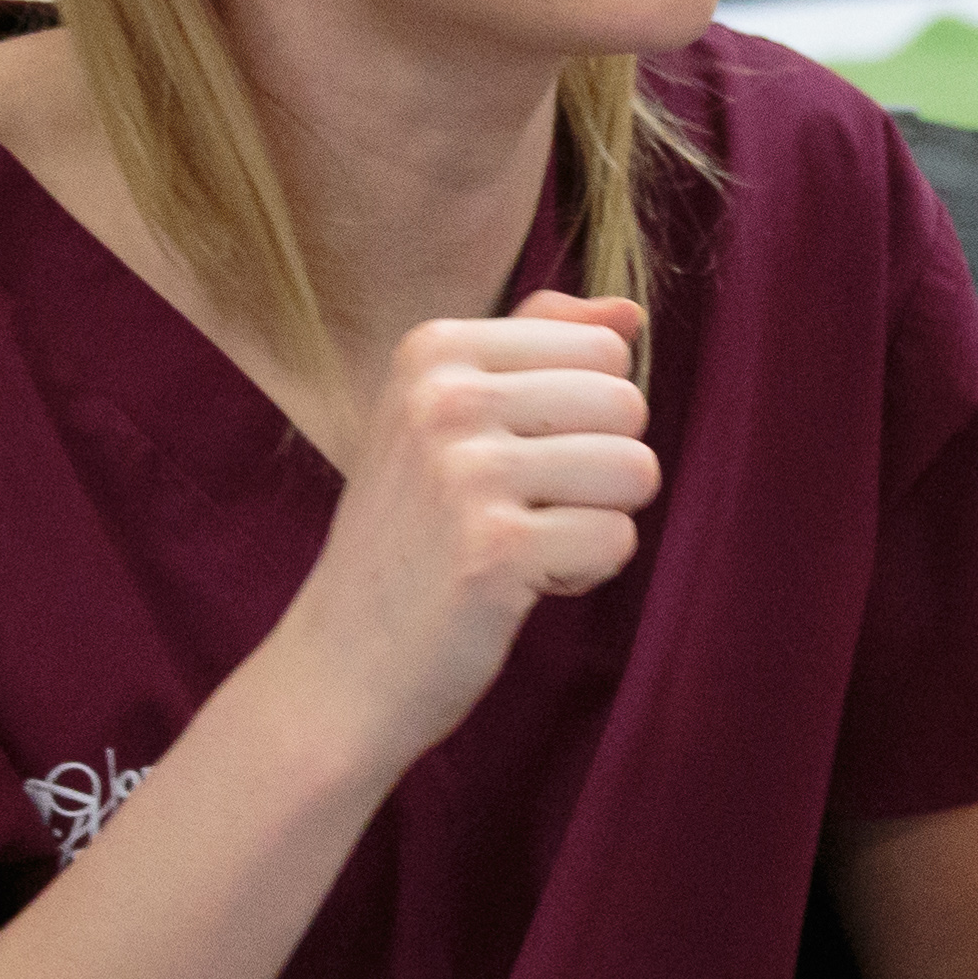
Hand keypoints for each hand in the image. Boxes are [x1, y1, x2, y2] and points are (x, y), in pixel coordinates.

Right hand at [268, 292, 660, 772]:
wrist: (341, 665)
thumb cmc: (411, 540)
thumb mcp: (445, 420)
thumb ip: (537, 349)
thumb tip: (629, 313)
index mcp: (434, 348)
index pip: (603, 347)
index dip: (580, 417)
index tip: (509, 461)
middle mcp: (445, 397)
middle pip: (628, 404)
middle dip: (598, 470)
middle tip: (519, 511)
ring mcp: (467, 471)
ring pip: (636, 470)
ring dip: (595, 522)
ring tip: (521, 545)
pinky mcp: (496, 548)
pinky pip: (617, 540)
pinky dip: (582, 574)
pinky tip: (515, 586)